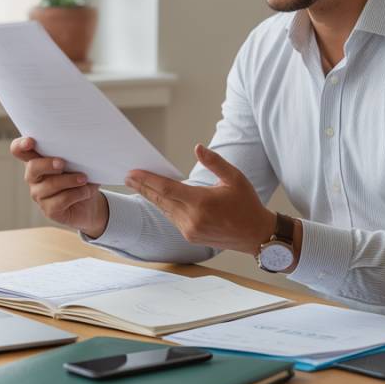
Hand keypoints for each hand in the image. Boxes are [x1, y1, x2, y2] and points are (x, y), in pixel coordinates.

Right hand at [10, 136, 108, 237]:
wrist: (90, 204)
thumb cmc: (81, 177)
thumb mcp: (78, 163)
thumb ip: (72, 155)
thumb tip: (82, 148)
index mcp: (37, 160)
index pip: (19, 150)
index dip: (21, 145)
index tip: (31, 142)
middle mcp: (34, 177)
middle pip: (32, 167)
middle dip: (48, 164)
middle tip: (62, 163)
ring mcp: (39, 194)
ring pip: (50, 184)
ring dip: (70, 180)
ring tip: (84, 179)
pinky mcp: (49, 210)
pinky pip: (61, 200)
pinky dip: (77, 193)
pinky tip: (86, 192)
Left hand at [124, 143, 275, 254]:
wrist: (256, 235)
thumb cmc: (247, 204)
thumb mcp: (235, 178)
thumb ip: (214, 162)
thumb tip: (197, 147)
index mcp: (201, 202)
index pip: (167, 189)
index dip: (148, 180)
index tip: (133, 173)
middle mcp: (192, 218)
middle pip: (160, 199)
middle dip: (142, 187)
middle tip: (128, 177)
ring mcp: (190, 230)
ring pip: (164, 209)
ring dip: (151, 196)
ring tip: (137, 184)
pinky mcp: (190, 236)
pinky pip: (172, 218)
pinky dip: (163, 206)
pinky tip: (156, 197)